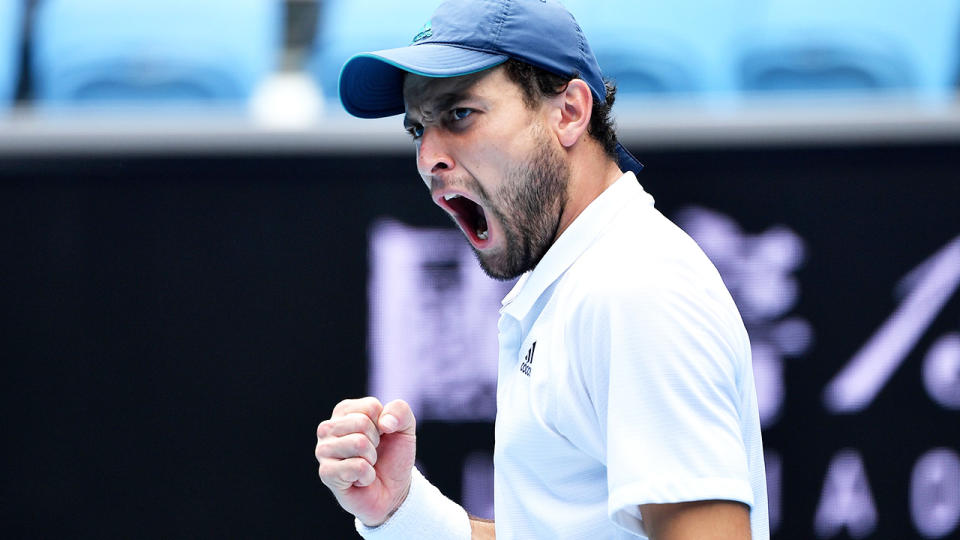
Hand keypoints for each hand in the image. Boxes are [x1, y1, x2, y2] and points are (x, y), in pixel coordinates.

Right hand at [316, 397, 416, 526]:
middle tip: (372, 453)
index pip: (371, 407)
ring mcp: (323, 450)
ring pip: (358, 443)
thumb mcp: (405, 428)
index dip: (385, 424)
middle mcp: (328, 428)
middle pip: (362, 423)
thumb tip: (385, 423)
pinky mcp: (326, 473)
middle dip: (376, 442)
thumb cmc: (393, 455)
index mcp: (344, 411)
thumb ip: (400, 410)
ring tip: (366, 465)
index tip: (380, 436)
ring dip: (371, 459)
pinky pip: (357, 467)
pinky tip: (360, 480)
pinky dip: (367, 476)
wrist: (392, 490)